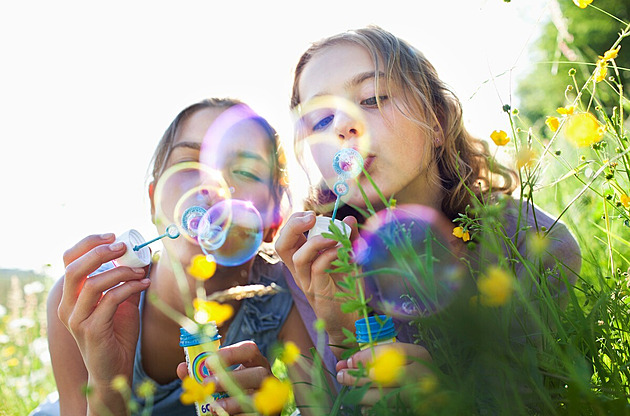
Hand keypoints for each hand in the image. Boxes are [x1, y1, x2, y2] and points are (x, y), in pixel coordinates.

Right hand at [57, 234, 150, 409]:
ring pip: (93, 284)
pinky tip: (144, 284)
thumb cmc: (117, 335)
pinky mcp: (91, 330)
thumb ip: (127, 280)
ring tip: (140, 271)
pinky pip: (110, 301)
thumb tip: (146, 255)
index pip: (70, 260)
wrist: (114, 370)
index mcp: (71, 295)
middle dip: (100, 252)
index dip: (89, 243)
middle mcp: (68, 306)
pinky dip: (129, 288)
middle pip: (74, 268)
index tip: (113, 236)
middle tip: (124, 246)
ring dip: (120, 272)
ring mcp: (76, 319)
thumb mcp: (123, 303)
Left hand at [177, 341, 273, 414]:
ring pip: (256, 398)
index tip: (210, 360)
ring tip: (213, 406)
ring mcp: (267, 397)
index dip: (231, 352)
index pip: (249, 349)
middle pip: (257, 374)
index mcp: (255, 361)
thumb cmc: (230, 388)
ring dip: (233, 402)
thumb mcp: (219, 378)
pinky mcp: (267, 414)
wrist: (245, 408)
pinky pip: (254, 415)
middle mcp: (266, 376)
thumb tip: (182, 368)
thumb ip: (201, 372)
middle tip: (208, 384)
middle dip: (232, 378)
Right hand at [275, 211, 360, 351]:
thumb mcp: (348, 257)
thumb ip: (348, 238)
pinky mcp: (318, 292)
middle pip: (282, 245)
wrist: (350, 318)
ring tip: (335, 237)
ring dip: (317, 241)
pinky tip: (343, 252)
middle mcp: (299, 270)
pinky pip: (317, 269)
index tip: (313, 214)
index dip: (295, 221)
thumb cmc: (346, 287)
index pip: (287, 237)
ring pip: (298, 257)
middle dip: (293, 226)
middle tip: (312, 217)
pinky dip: (329, 255)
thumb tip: (349, 219)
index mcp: (302, 259)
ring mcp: (307, 282)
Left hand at [335, 342, 432, 406]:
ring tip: (349, 391)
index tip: (349, 361)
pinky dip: (370, 409)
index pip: (388, 353)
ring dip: (361, 394)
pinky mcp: (410, 409)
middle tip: (341, 375)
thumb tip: (349, 361)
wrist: (438, 392)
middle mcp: (420, 374)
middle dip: (356, 377)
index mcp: (419, 355)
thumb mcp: (402, 355)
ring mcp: (417, 394)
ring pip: (381, 396)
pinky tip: (364, 405)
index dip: (365, 357)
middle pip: (382, 376)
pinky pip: (384, 410)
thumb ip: (378, 354)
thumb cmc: (414, 368)